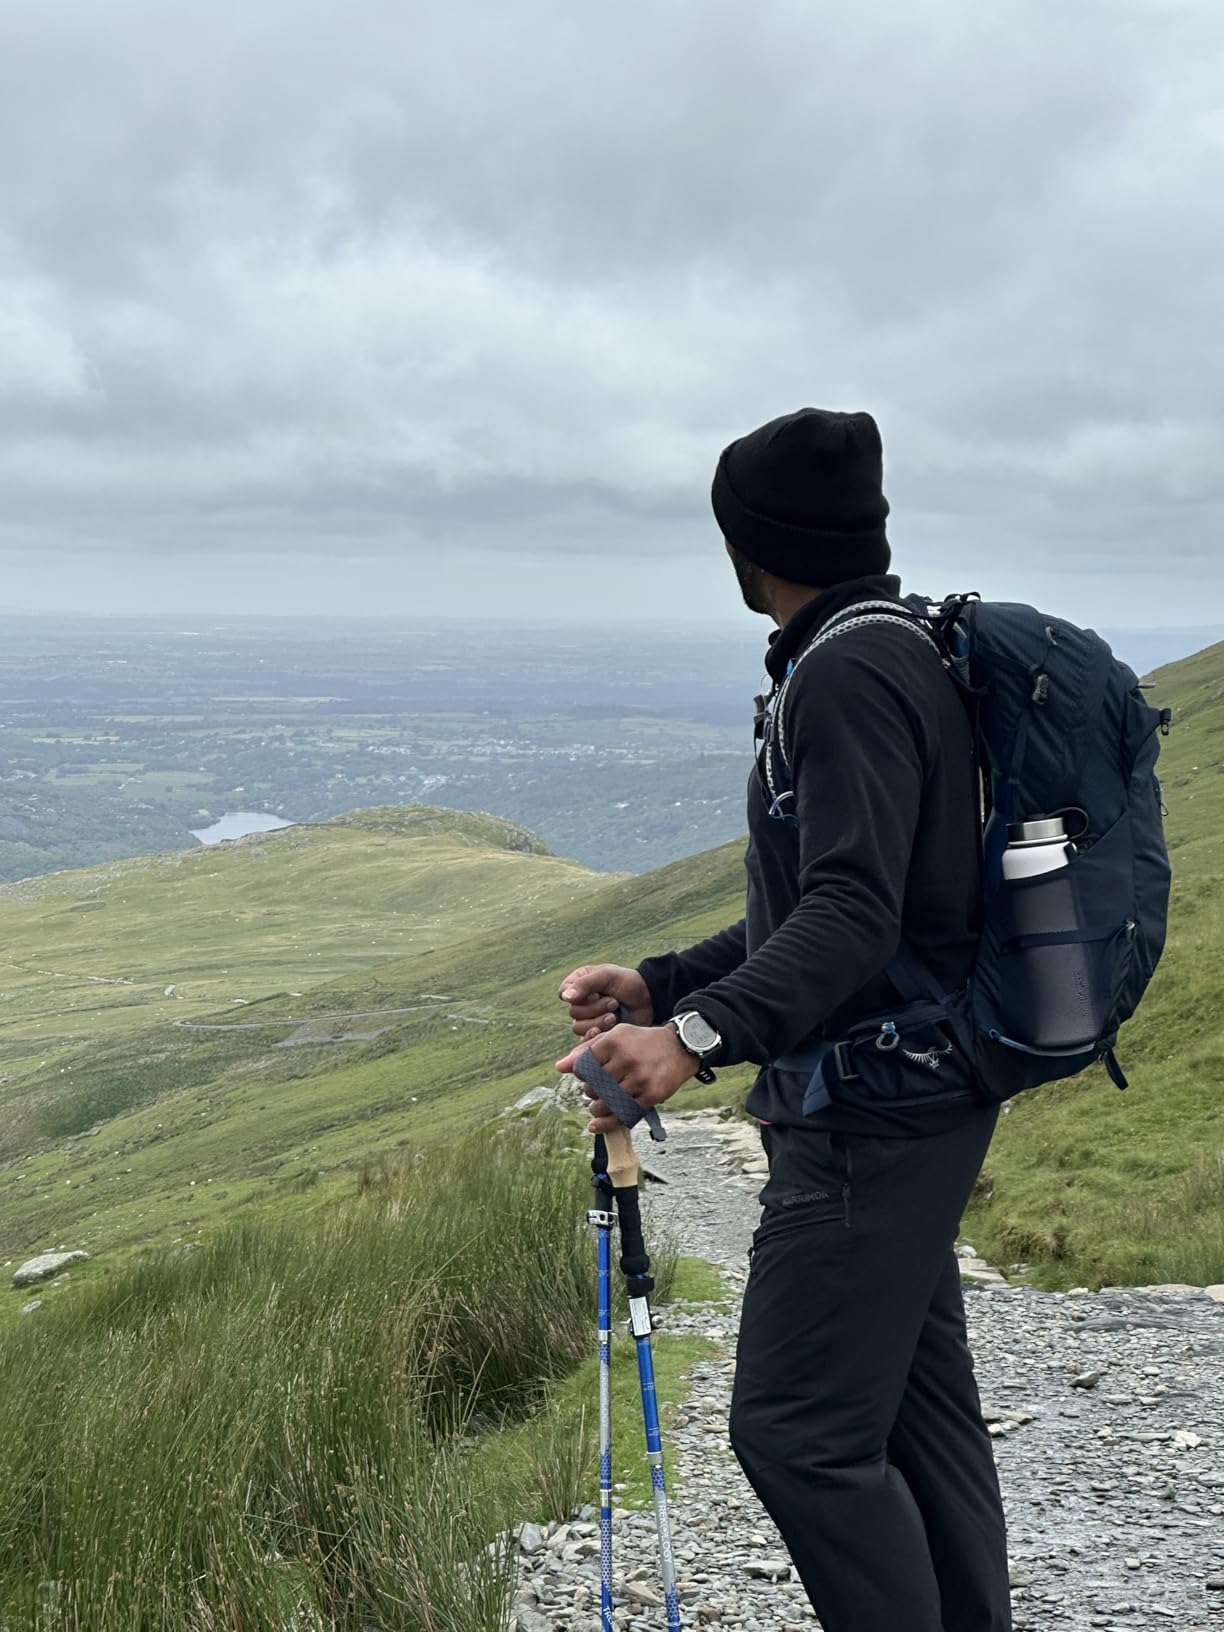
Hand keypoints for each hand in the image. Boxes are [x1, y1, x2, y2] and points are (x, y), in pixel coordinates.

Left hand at [556, 1022, 695, 1133]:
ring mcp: (640, 1079)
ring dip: (596, 1109)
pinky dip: (607, 1124)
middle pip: (594, 1086)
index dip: (582, 1075)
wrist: (679, 1048)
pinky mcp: (651, 1095)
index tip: (587, 1077)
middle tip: (595, 1091)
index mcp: (614, 1042)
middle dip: (590, 1093)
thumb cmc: (641, 1042)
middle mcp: (626, 1059)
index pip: (584, 1067)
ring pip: (607, 1103)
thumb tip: (560, 1067)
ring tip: (596, 1107)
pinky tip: (596, 1125)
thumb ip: (586, 1050)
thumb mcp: (615, 1036)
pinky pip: (624, 1114)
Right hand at [559, 963, 652, 1040]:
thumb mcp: (607, 976)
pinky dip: (595, 1037)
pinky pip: (585, 1041)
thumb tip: (564, 997)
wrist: (649, 1000)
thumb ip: (585, 984)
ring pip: (578, 1027)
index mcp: (579, 984)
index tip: (596, 992)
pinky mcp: (597, 1034)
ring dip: (598, 1022)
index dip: (578, 996)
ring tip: (614, 1016)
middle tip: (614, 1003)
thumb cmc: (628, 983)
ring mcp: (588, 1019)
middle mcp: (581, 1002)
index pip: (564, 993)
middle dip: (595, 1009)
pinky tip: (605, 1031)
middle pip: (573, 1013)